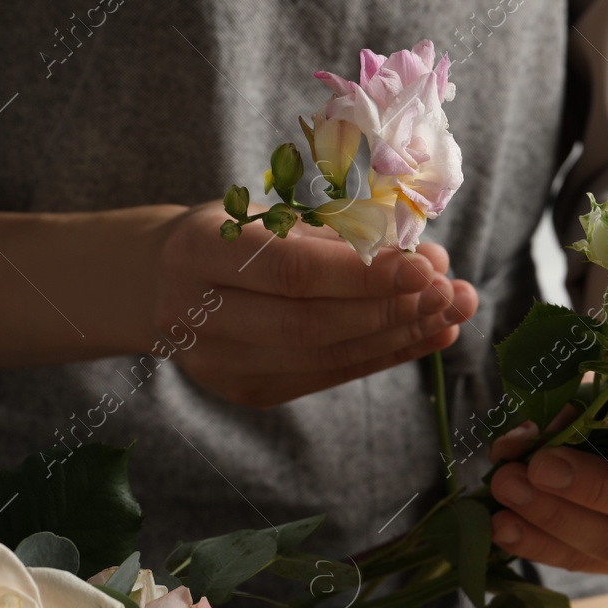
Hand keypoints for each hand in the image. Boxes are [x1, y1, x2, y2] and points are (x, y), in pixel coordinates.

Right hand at [153, 203, 477, 407]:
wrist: (156, 284)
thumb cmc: (226, 235)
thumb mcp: (268, 215)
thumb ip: (343, 235)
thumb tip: (430, 259)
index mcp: (196, 251)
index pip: (290, 271)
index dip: (363, 274)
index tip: (426, 265)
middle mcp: (196, 314)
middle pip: (308, 325)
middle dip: (390, 310)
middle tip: (450, 292)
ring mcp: (218, 364)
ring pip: (322, 358)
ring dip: (399, 337)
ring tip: (452, 312)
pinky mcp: (246, 391)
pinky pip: (327, 376)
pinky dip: (384, 355)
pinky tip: (427, 335)